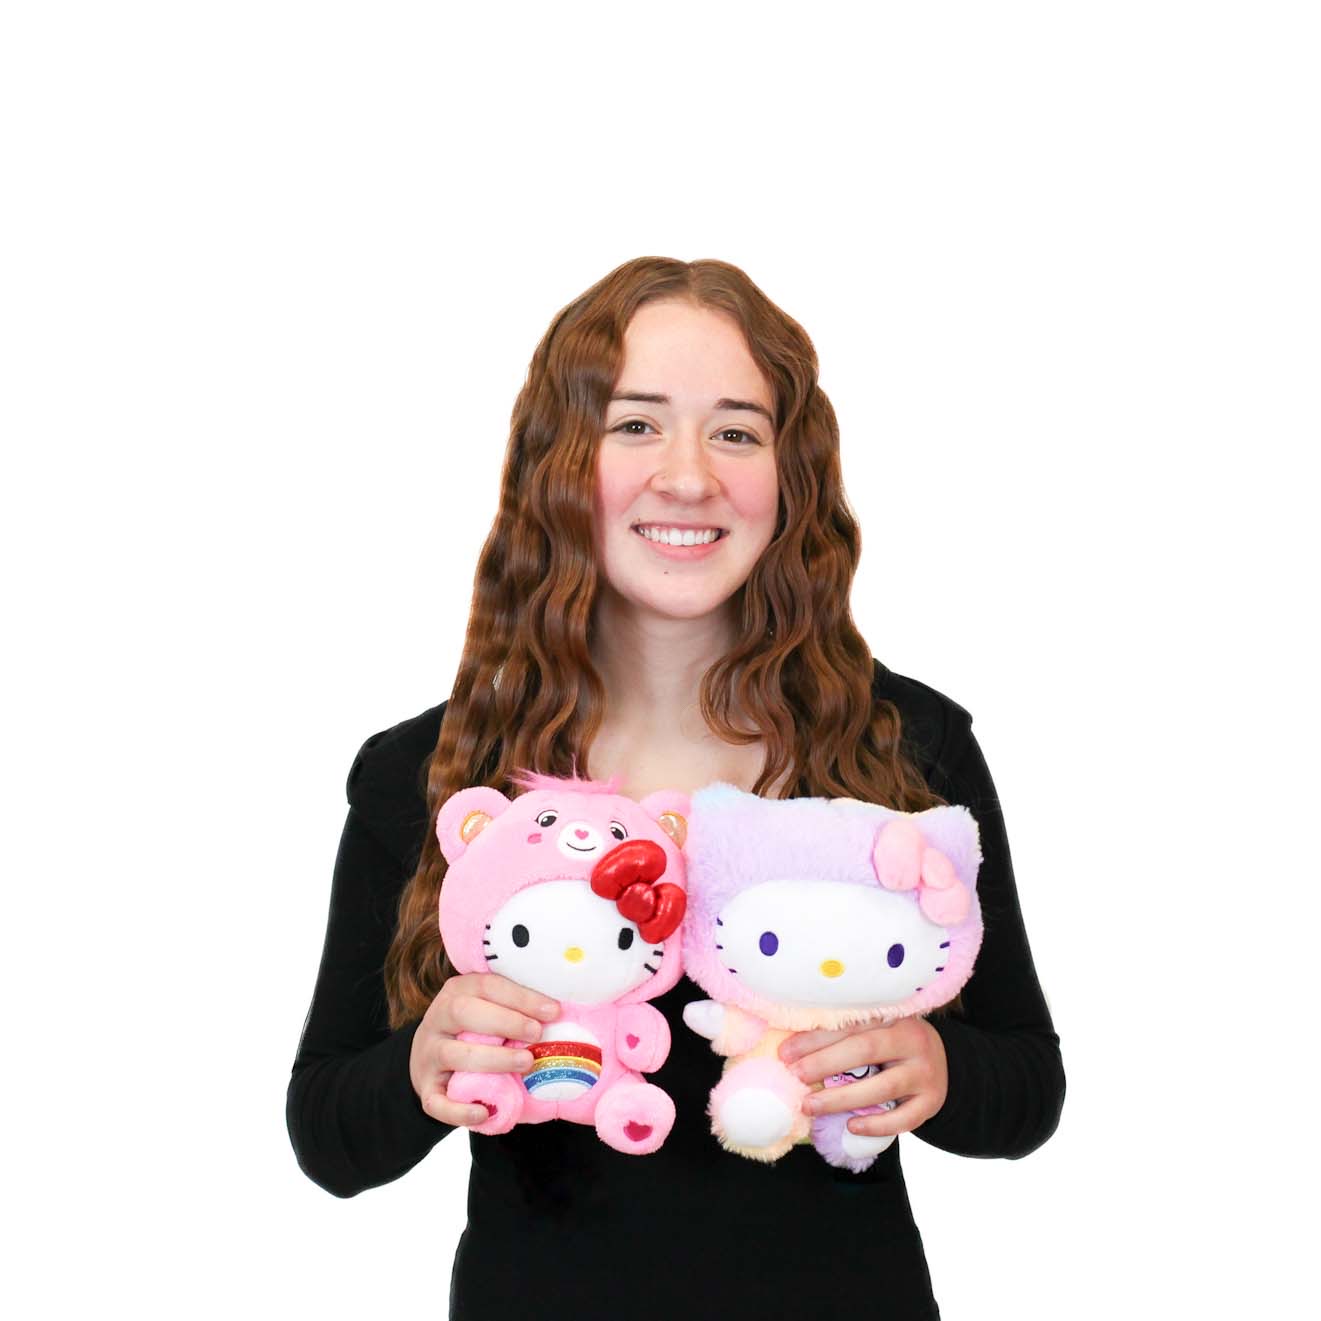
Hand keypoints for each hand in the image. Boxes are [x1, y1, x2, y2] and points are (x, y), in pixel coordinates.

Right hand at [409, 972, 559, 1126]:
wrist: (431, 1060)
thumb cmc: (475, 1030)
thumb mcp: (489, 1008)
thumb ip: (514, 1007)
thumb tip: (560, 1012)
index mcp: (457, 992)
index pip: (487, 986)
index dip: (521, 997)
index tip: (553, 1011)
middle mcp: (437, 1020)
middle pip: (462, 1012)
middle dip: (505, 1021)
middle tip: (537, 1034)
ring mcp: (427, 1055)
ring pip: (451, 1054)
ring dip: (492, 1059)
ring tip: (525, 1062)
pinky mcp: (426, 1089)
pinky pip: (436, 1102)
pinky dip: (459, 1110)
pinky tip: (483, 1113)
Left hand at [778, 1017, 947, 1138]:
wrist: (942, 1062)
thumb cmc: (892, 1045)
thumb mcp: (875, 1030)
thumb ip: (845, 1035)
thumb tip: (792, 1049)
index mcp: (893, 1015)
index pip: (850, 1025)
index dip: (815, 1039)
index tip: (785, 1053)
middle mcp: (913, 1040)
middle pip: (865, 1050)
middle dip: (824, 1064)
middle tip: (794, 1076)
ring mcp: (926, 1072)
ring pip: (882, 1088)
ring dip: (841, 1099)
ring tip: (810, 1106)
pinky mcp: (932, 1101)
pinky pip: (904, 1119)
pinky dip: (876, 1125)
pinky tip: (852, 1126)